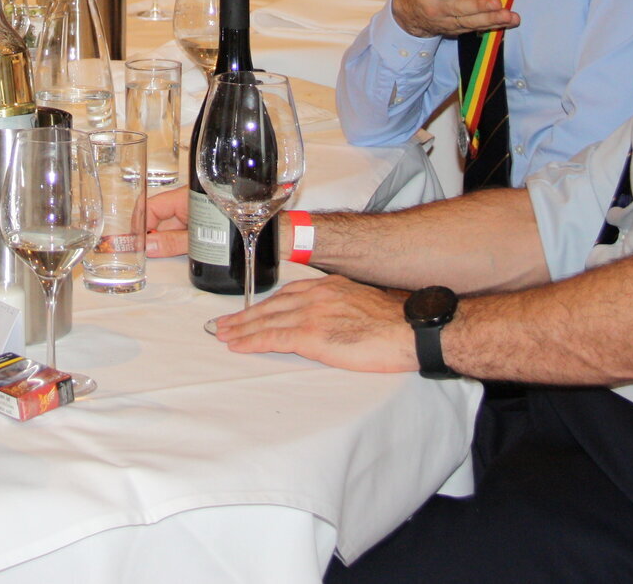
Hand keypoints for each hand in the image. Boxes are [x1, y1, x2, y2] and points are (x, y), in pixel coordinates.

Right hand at [147, 186, 299, 259]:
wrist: (278, 234)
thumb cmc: (247, 225)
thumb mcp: (200, 237)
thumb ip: (174, 242)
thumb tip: (148, 247)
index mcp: (186, 197)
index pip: (151, 205)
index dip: (137, 221)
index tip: (127, 238)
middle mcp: (190, 204)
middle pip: (158, 217)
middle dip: (146, 233)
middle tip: (133, 252)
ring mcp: (197, 216)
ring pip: (170, 227)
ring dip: (159, 241)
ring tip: (146, 256)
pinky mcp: (206, 226)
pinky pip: (183, 234)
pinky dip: (173, 244)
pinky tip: (167, 256)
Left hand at [213, 274, 414, 371]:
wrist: (408, 331)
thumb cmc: (394, 325)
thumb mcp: (361, 305)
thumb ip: (338, 308)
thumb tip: (328, 321)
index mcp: (328, 287)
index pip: (287, 294)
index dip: (264, 305)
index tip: (248, 311)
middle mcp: (316, 295)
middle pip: (271, 305)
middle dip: (245, 315)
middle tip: (224, 324)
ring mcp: (312, 313)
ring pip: (266, 320)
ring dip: (241, 329)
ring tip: (224, 335)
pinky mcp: (312, 334)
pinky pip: (274, 337)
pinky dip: (252, 341)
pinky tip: (239, 346)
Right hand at [389, 0, 519, 37]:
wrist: (410, 13)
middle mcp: (436, 8)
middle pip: (459, 8)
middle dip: (478, 6)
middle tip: (496, 3)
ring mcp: (448, 20)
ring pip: (470, 21)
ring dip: (491, 19)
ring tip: (508, 15)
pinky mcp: (459, 28)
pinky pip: (478, 28)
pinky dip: (496, 25)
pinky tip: (511, 20)